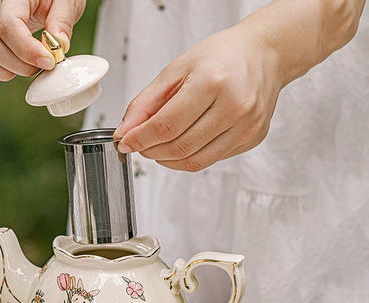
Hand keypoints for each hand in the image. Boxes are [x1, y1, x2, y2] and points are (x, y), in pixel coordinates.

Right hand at [0, 0, 84, 80]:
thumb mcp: (67, 1)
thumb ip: (63, 21)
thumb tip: (57, 46)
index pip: (8, 26)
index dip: (29, 52)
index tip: (49, 62)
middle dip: (21, 66)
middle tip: (43, 64)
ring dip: (3, 72)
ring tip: (26, 66)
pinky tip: (5, 68)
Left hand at [114, 26, 281, 171]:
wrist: (264, 54)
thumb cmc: (220, 57)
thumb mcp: (176, 70)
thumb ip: (146, 103)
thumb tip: (124, 132)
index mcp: (212, 82)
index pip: (166, 125)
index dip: (140, 139)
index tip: (125, 142)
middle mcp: (234, 106)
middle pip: (179, 147)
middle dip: (151, 151)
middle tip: (140, 144)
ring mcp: (247, 126)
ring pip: (195, 161)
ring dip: (167, 160)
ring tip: (158, 147)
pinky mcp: (252, 138)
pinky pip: (211, 160)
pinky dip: (189, 157)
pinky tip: (183, 143)